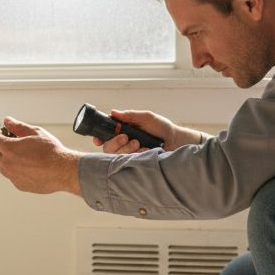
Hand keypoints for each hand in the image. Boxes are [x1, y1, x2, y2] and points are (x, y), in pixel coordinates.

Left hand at [0, 117, 81, 194]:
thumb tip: (7, 121)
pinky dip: (17, 171)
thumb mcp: (35, 132)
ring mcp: (13, 176)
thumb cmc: (51, 151)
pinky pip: (12, 177)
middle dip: (3, 147)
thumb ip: (18, 126)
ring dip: (8, 160)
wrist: (63, 170)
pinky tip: (30, 167)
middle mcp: (8, 164)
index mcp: (9, 149)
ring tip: (24, 156)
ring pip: (2, 166)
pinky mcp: (20, 185)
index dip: (0, 135)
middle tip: (17, 144)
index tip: (8, 134)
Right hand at [92, 109, 207, 153]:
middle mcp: (123, 143)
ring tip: (139, 144)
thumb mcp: (146, 117)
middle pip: (107, 148)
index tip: (98, 140)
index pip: (105, 136)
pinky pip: (128, 163)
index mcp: (123, 130)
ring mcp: (129, 154)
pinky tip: (145, 151)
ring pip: (116, 157)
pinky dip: (136, 156)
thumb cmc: (161, 127)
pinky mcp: (136, 162)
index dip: (99, 138)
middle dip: (115, 143)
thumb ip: (130, 116)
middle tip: (127, 138)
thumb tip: (113, 112)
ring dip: (126, 149)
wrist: (175, 141)